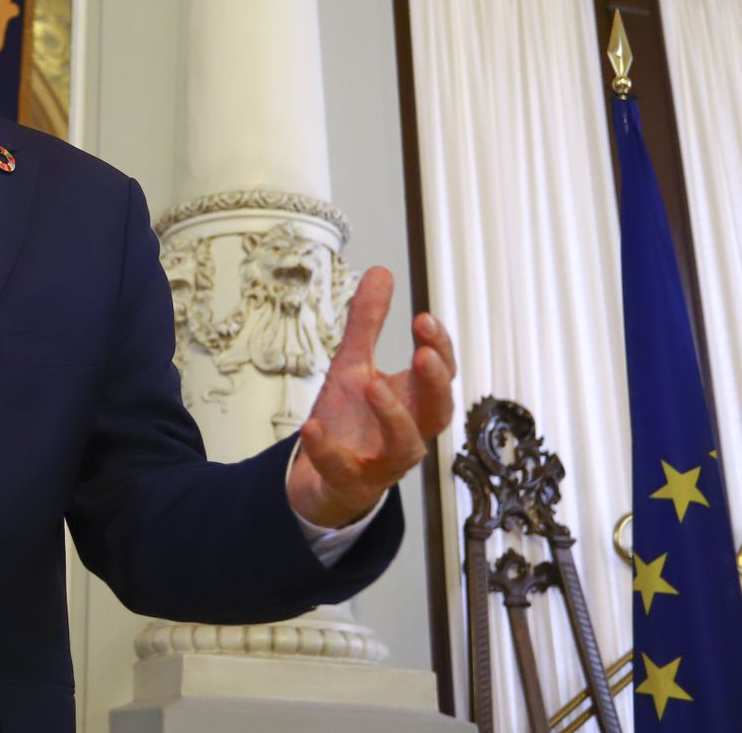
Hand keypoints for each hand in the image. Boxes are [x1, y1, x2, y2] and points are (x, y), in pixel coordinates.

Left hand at [286, 266, 456, 527]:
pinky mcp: (351, 482)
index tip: (424, 319)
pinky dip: (329, 450)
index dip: (440, 348)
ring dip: (393, 415)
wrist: (325, 476)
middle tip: (424, 354)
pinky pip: (344, 470)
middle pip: (437, 410)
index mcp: (413, 400)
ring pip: (404, 446)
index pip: (441, 373)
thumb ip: (368, 323)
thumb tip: (381, 272)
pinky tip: (312, 428)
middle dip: (434, 382)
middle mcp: (408, 432)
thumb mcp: (354, 364)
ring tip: (372, 384)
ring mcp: (382, 461)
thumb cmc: (353, 419)